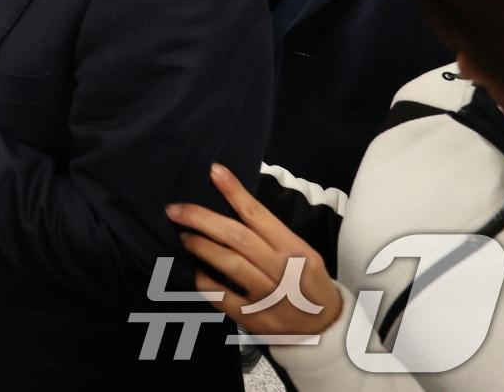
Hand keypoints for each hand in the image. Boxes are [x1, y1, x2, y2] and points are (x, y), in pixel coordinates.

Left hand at [166, 164, 343, 336]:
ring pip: (230, 264)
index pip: (260, 215)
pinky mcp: (256, 320)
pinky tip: (195, 272)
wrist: (327, 332)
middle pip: (238, 238)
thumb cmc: (307, 283)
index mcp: (296, 250)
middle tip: (176, 210)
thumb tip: (230, 204)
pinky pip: (222, 297)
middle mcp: (285, 271)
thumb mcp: (301, 254)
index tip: (213, 172)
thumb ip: (270, 235)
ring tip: (185, 236)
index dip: (235, 192)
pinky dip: (204, 281)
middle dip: (202, 219)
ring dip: (201, 247)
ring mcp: (270, 298)